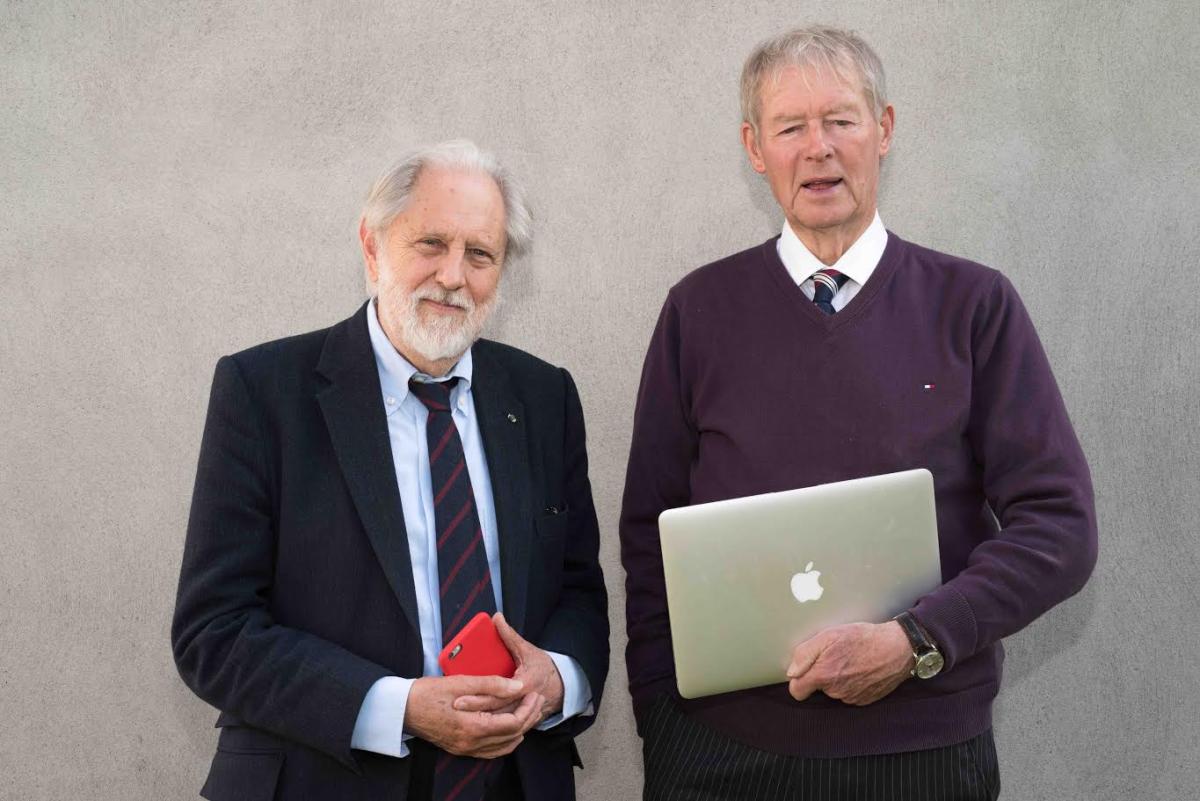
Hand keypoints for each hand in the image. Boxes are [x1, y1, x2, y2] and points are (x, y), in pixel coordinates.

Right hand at [404, 674, 541, 758]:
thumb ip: (492, 685)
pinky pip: (491, 750)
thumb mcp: (462, 682)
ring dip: (519, 729)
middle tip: (535, 699)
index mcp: (472, 727)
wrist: (402, 708)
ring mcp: (465, 748)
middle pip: (511, 736)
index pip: (512, 724)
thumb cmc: (428, 692)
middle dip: (528, 717)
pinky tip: (509, 728)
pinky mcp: (460, 748)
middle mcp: (470, 743)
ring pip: (503, 746)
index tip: (533, 693)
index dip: (527, 708)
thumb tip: (518, 686)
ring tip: (527, 710)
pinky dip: (505, 740)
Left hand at [453, 613, 564, 721]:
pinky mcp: (523, 721)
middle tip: (454, 707)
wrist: (561, 685)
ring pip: (499, 722)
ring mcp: (525, 714)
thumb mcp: (527, 650)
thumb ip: (509, 635)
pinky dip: (491, 728)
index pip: (498, 694)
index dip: (479, 698)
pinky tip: (476, 727)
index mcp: (525, 684)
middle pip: (496, 711)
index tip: (460, 698)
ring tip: (460, 719)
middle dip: (474, 711)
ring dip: (481, 721)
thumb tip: (496, 618)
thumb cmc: (543, 667)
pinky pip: (505, 727)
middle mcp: (525, 701)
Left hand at [786, 621, 912, 705]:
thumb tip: (791, 672)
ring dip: (838, 679)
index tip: (805, 670)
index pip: (797, 691)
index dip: (798, 680)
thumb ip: (805, 654)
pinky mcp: (865, 700)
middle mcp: (836, 691)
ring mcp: (851, 698)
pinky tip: (860, 668)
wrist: (897, 648)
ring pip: (834, 691)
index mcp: (823, 676)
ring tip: (850, 660)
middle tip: (834, 656)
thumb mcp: (829, 635)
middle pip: (817, 689)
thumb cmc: (863, 638)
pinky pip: (850, 694)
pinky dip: (852, 684)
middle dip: (821, 675)